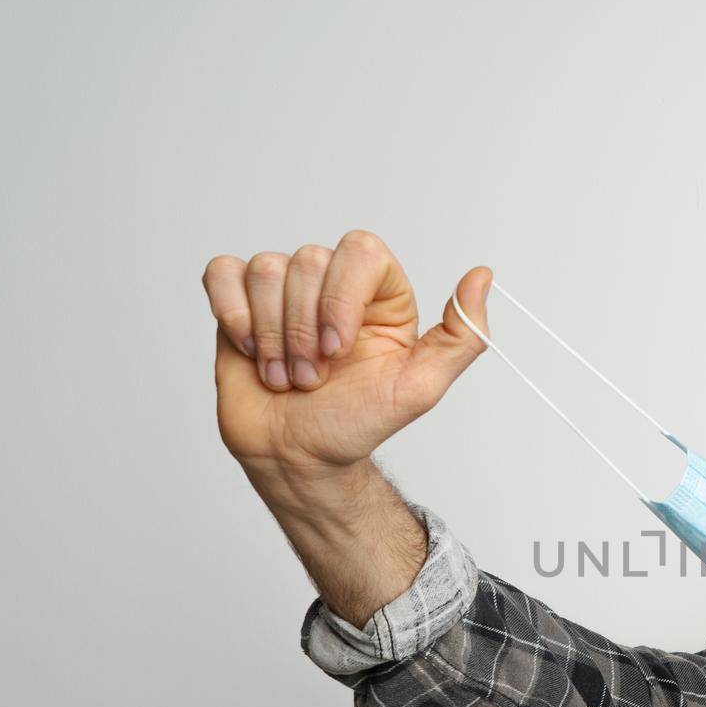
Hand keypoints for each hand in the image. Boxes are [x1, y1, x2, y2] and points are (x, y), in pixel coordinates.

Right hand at [202, 230, 491, 478]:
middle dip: (305, 332)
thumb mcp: (420, 388)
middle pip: (308, 260)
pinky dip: (233, 315)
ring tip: (286, 376)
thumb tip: (482, 277)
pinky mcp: (238, 302)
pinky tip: (250, 351)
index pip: (360, 249)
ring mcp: (283, 291)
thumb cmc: (356, 424)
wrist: (298, 457)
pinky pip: (223, 273)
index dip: (342, 297)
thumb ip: (462, 337)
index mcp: (380, 295)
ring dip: (271, 337)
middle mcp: (333, 283)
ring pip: (266, 270)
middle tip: (313, 378)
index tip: (338, 351)